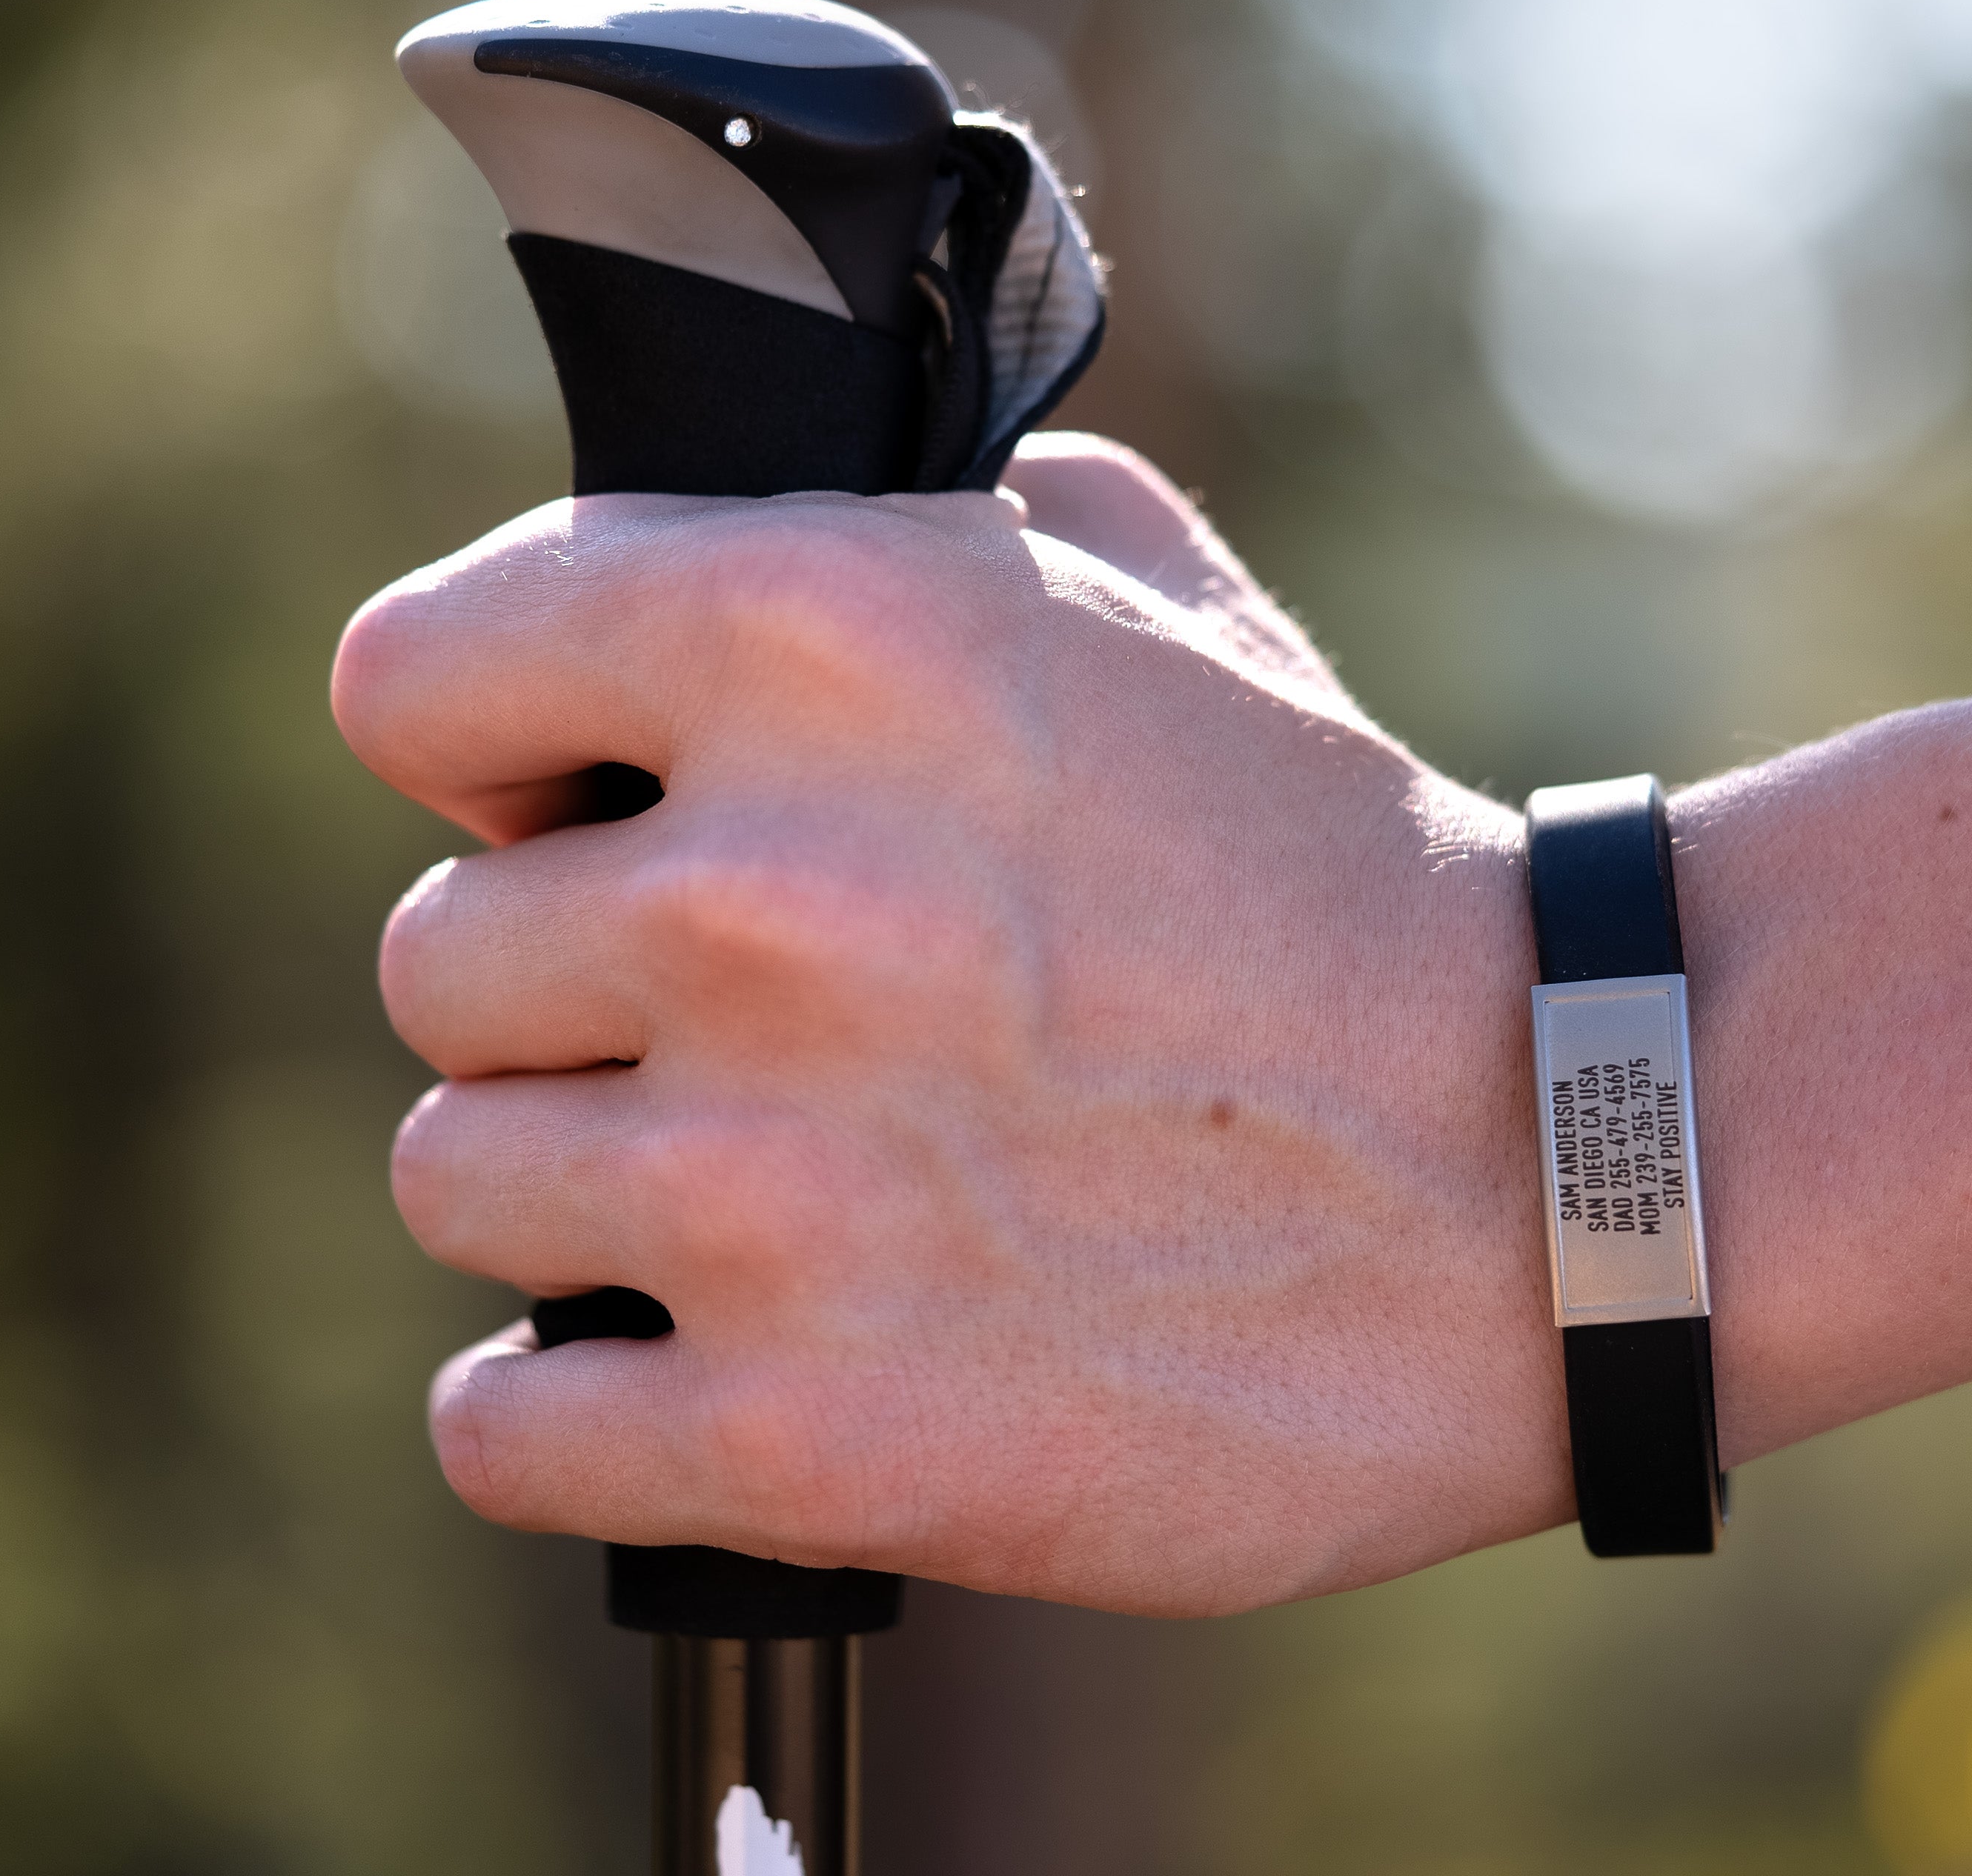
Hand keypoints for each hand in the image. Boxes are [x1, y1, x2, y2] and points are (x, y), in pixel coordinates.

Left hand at [333, 434, 1560, 1615]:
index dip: (494, 752)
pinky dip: (582, 1414)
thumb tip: (675, 567)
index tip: (585, 812)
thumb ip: (888, 536)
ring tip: (780, 1197)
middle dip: (575, 998)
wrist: (1567, 1169)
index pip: (405, 679)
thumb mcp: (1143, 601)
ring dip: (589, 1199)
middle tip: (756, 1037)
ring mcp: (767, 1184)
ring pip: (459, 1183)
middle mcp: (759, 895)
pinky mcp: (804, 1435)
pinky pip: (502, 1426)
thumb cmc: (1336, 880)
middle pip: (438, 964)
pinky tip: (710, 1366)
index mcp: (819, 637)